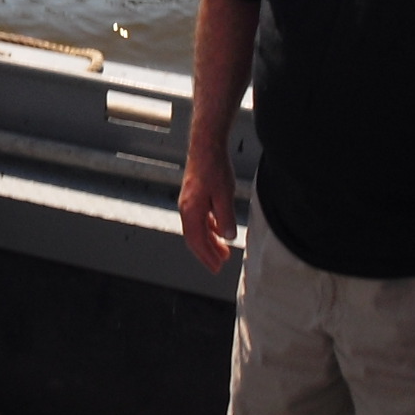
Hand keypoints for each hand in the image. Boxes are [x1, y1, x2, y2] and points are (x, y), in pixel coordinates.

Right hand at [179, 154, 238, 273]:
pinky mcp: (195, 195)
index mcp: (191, 211)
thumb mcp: (224, 195)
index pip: (197, 241)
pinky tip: (219, 230)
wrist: (206, 146)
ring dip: (209, 241)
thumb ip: (225, 218)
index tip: (216, 268)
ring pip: (198, 228)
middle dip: (207, 253)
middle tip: (220, 265)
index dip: (206, 257)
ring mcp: (189, 202)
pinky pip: (200, 218)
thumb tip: (227, 237)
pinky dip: (209, 228)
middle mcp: (186, 208)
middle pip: (195, 238)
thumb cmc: (214, 168)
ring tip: (223, 251)